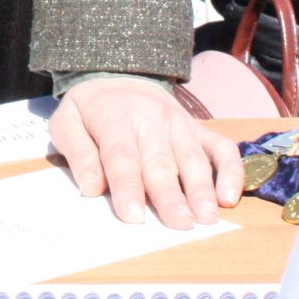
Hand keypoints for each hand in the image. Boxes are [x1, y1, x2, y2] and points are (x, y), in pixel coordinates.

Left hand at [48, 77, 241, 229]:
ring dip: (201, 189)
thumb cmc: (90, 110)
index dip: (127, 186)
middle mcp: (152, 117)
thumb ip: (77, 153)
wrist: (119, 75)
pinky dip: (231, 170)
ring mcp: (179, 122)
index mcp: (114, 115)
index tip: (134, 216)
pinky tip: (229, 197)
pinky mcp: (199, 128)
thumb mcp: (67, 122)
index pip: (121, 155)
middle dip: (170, 194)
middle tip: (179, 224)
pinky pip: (221, 147)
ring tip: (206, 218)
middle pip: (161, 160)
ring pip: (193, 157)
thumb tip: (91, 187)